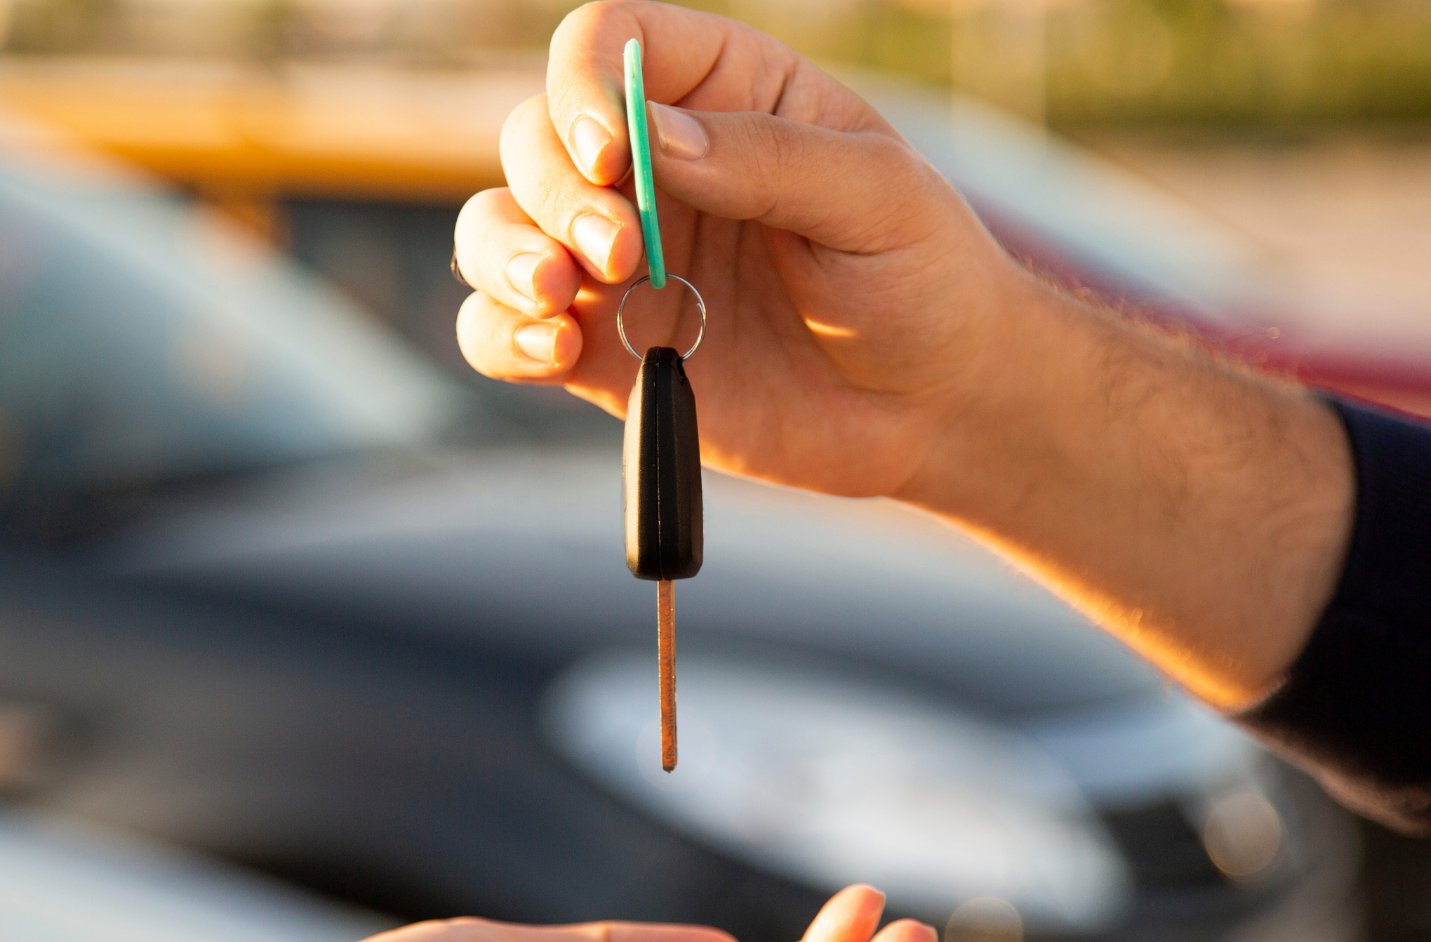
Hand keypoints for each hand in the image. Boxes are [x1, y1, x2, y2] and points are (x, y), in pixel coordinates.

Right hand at [453, 0, 1020, 499]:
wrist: (934, 407)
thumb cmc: (924, 278)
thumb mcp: (878, 198)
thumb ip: (770, 159)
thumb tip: (653, 138)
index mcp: (723, 93)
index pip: (610, 44)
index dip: (584, 86)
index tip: (613, 156)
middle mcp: (652, 168)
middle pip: (536, 135)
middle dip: (555, 190)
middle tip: (622, 255)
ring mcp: (618, 262)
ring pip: (497, 226)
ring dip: (504, 255)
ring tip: (560, 300)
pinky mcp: (604, 350)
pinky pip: (504, 329)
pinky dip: (504, 336)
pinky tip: (555, 351)